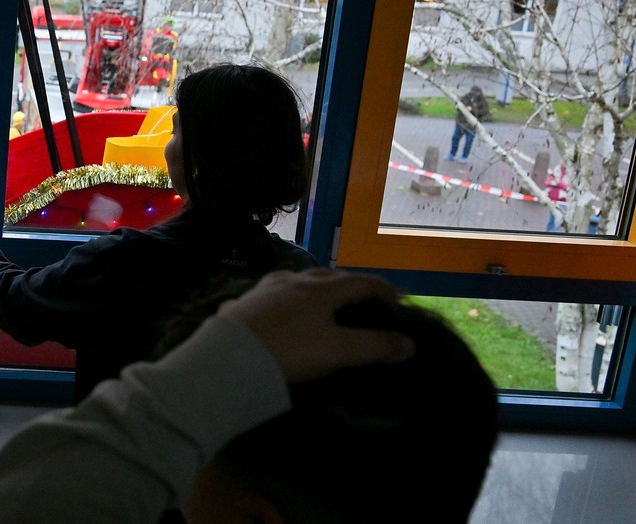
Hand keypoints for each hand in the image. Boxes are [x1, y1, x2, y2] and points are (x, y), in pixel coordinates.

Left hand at [218, 269, 414, 383]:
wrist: (226, 357)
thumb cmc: (289, 350)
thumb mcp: (337, 351)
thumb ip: (375, 346)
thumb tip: (409, 344)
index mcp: (321, 287)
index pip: (363, 281)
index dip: (385, 291)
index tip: (398, 304)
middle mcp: (294, 279)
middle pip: (333, 277)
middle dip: (354, 288)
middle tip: (367, 304)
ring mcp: (267, 287)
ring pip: (303, 282)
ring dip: (322, 290)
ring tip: (330, 306)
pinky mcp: (246, 301)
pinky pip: (279, 293)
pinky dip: (296, 299)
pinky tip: (290, 311)